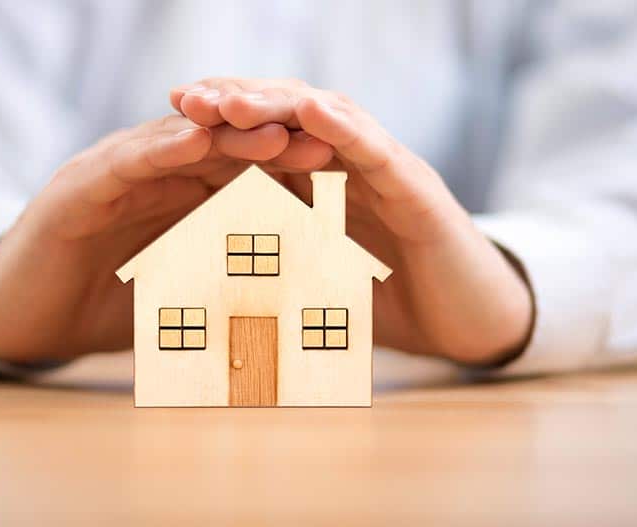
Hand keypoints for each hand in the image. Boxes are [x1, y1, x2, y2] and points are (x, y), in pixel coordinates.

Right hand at [0, 115, 331, 362]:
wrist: (24, 322)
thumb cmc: (106, 311)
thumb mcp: (180, 300)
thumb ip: (226, 291)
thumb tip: (295, 316)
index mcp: (180, 198)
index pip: (245, 175)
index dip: (294, 172)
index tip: (345, 175)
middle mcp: (151, 176)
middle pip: (221, 148)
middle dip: (275, 142)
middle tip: (329, 141)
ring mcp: (112, 175)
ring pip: (176, 144)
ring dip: (226, 135)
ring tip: (277, 130)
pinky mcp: (76, 187)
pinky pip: (122, 161)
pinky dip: (157, 149)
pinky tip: (193, 141)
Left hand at [171, 79, 532, 363]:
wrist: (468, 325)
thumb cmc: (389, 304)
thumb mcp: (316, 279)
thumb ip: (274, 261)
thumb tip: (204, 274)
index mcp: (324, 183)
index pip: (267, 137)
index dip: (219, 124)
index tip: (169, 118)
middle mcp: (353, 166)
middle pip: (290, 116)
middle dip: (237, 102)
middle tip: (183, 99)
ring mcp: (387, 173)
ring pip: (330, 121)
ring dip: (279, 105)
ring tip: (230, 100)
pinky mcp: (419, 193)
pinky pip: (379, 153)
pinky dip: (346, 129)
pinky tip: (312, 111)